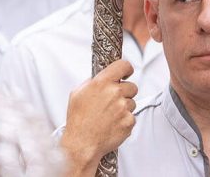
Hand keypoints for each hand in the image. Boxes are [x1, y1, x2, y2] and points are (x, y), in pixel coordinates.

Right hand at [60, 58, 136, 175]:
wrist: (82, 145)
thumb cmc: (78, 121)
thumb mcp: (77, 93)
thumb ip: (92, 82)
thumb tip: (102, 78)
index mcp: (102, 82)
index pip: (123, 65)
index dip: (126, 69)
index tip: (126, 73)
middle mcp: (115, 93)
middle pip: (132, 86)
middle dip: (125, 92)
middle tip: (114, 101)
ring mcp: (123, 108)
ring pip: (132, 103)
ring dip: (125, 108)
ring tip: (110, 116)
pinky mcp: (129, 122)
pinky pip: (132, 117)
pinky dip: (125, 121)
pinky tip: (113, 125)